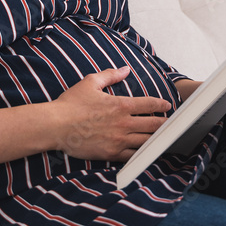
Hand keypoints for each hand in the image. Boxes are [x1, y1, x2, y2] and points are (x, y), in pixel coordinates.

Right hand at [53, 66, 171, 161]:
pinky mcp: (111, 154)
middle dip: (165, 124)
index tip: (167, 106)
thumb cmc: (70, 104)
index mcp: (120, 105)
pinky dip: (142, 153)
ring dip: (157, 139)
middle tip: (171, 124)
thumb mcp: (90, 82)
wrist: (55, 126)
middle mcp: (123, 123)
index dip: (162, 105)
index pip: (150, 104)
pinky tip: (146, 151)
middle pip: (154, 125)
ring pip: (146, 142)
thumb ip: (110, 75)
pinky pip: (133, 155)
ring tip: (163, 138)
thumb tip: (125, 69)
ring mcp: (118, 140)